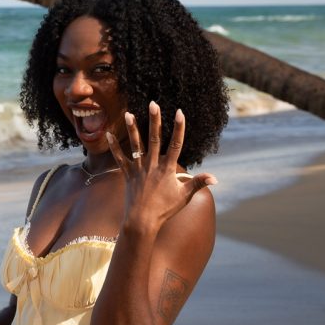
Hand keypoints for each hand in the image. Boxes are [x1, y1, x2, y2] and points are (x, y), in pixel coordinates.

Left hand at [106, 101, 216, 229]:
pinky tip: (109, 134)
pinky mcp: (127, 174)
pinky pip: (119, 158)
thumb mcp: (184, 197)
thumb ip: (198, 184)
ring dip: (132, 129)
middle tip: (153, 103)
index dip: (179, 127)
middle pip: (154, 138)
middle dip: (155, 120)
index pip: (176, 144)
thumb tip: (215, 178)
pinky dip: (114, 146)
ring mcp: (139, 169)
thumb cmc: (165, 210)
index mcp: (168, 168)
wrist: (142, 221)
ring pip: (136, 145)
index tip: (180, 112)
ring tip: (129, 113)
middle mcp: (152, 165)